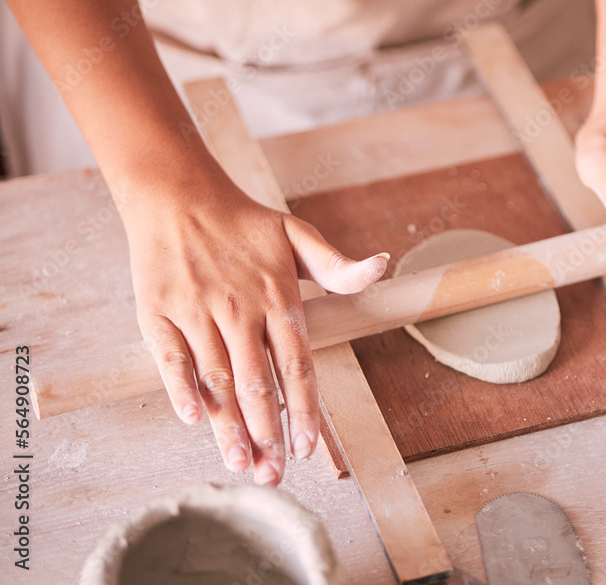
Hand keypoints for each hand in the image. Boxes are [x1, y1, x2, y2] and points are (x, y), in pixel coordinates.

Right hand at [122, 176, 386, 484]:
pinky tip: (195, 420)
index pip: (297, 364)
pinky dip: (182, 390)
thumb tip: (383, 266)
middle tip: (274, 474)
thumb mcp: (298, 235)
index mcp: (277, 296)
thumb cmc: (243, 222)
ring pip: (218, 379)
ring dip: (229, 427)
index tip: (309, 446)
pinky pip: (172, 359)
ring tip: (241, 464)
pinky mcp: (159, 313)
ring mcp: (197, 311)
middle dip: (269, 434)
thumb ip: (338, 266)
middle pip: (258, 382)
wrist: (177, 195)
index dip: (305, 408)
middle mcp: (239, 308)